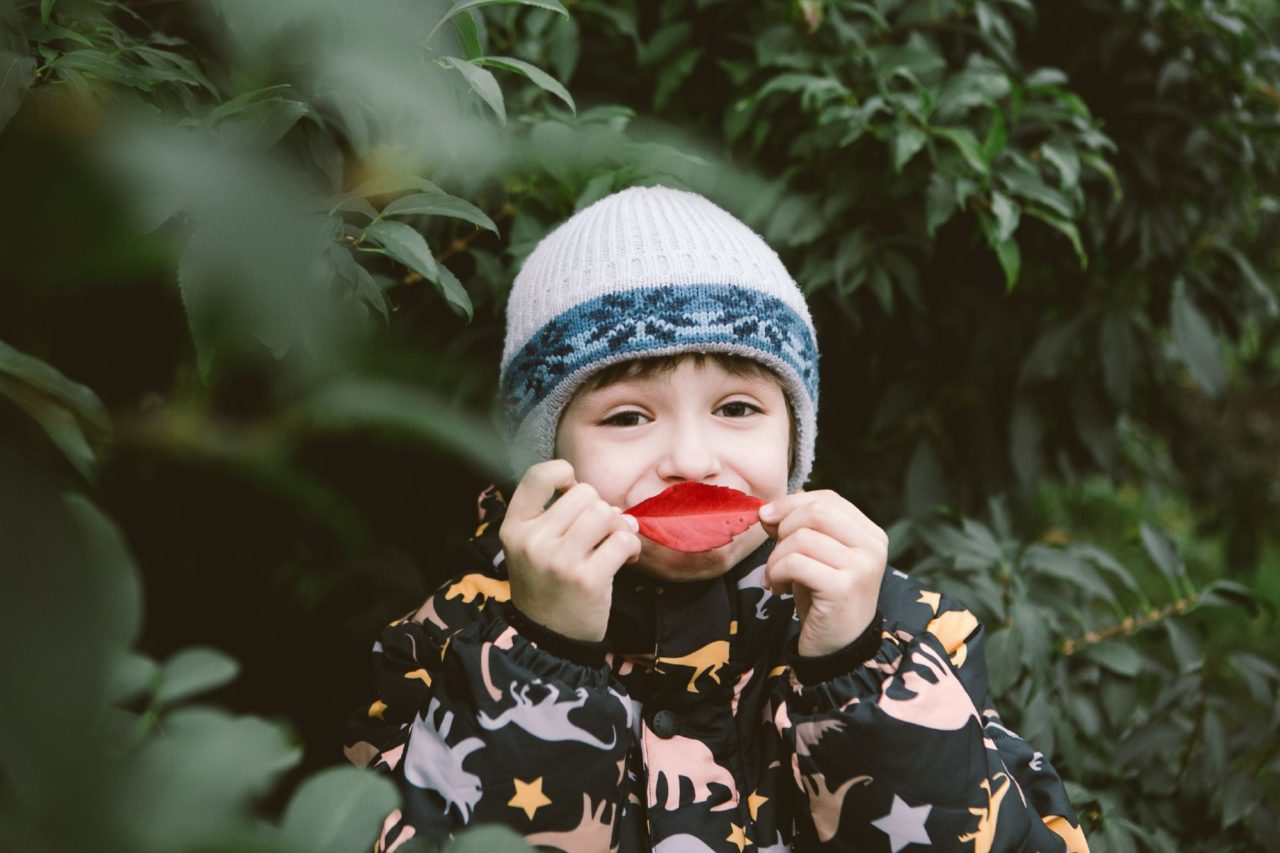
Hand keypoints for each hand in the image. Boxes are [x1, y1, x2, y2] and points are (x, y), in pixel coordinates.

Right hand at [499, 460, 641, 642]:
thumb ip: (560, 517)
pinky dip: (631, 548)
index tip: (572, 494)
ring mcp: (559, 560)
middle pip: (584, 494)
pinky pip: (623, 541)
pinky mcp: (587, 579)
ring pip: (605, 513)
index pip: (538, 475)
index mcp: (515, 527)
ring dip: (618, 527)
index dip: (564, 474)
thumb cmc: (547, 585)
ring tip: (613, 545)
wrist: (548, 638)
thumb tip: (610, 504)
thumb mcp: (533, 547)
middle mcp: (533, 540)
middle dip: (600, 510)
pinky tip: (623, 560)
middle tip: (600, 534)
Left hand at [758, 491, 887, 657]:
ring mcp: (862, 567)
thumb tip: (767, 510)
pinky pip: (796, 563)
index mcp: (870, 534)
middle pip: (817, 511)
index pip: (828, 499)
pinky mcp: (844, 588)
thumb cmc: (822, 599)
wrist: (836, 649)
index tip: (767, 519)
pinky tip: (779, 589)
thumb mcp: (812, 556)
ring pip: (801, 538)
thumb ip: (797, 528)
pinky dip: (777, 573)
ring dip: (776, 557)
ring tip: (776, 577)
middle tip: (775, 554)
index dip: (792, 504)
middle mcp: (873, 546)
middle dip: (783, 528)